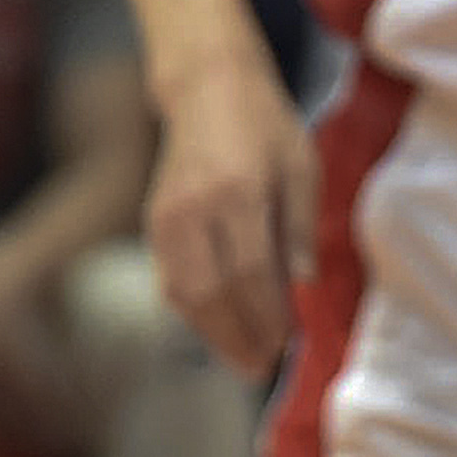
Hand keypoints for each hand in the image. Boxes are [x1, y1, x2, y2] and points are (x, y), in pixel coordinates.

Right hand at [146, 59, 319, 380]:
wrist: (207, 89)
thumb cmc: (265, 128)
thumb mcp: (302, 169)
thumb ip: (300, 229)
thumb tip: (302, 287)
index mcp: (237, 193)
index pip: (250, 272)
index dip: (267, 316)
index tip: (287, 345)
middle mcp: (193, 209)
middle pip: (211, 291)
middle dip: (238, 336)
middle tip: (263, 368)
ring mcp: (166, 217)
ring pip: (184, 291)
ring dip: (213, 332)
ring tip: (242, 359)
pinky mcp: (153, 221)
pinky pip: (169, 278)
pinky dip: (192, 310)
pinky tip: (216, 328)